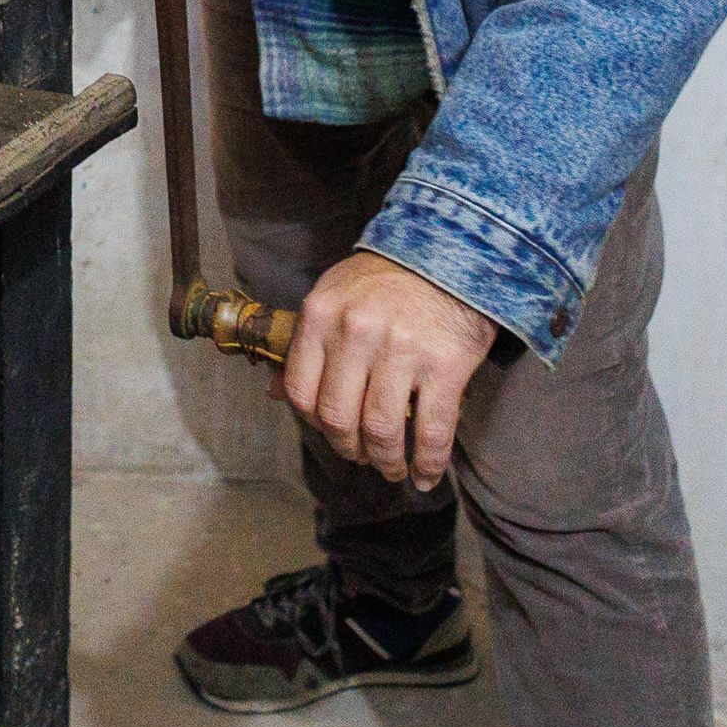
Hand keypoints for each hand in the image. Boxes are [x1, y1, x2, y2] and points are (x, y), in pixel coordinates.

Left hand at [278, 251, 497, 489]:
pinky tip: (426, 475)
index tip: (331, 434)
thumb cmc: (389, 278)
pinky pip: (431, 430)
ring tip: (393, 469)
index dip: (314, 424)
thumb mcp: (335, 296)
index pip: (301, 391)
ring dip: (386, 462)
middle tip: (363, 457)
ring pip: (381, 430)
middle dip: (349, 450)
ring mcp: (401, 350)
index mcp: (321, 315)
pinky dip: (428, 462)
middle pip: (338, 417)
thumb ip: (306, 343)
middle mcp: (355, 333)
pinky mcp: (444, 365)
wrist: (453, 251)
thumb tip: (274, 393)